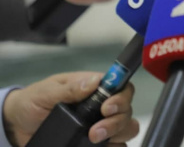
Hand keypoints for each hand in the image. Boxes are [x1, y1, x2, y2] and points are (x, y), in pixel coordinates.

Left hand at [2, 72, 138, 146]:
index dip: (122, 97)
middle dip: (116, 122)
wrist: (17, 126)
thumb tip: (93, 82)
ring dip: (116, 135)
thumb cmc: (32, 102)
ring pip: (126, 129)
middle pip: (127, 111)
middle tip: (95, 132)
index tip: (107, 108)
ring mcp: (99, 125)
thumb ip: (70, 89)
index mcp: (94, 89)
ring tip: (93, 139)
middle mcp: (101, 106)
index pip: (122, 88)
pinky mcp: (95, 143)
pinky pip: (116, 146)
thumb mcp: (46, 92)